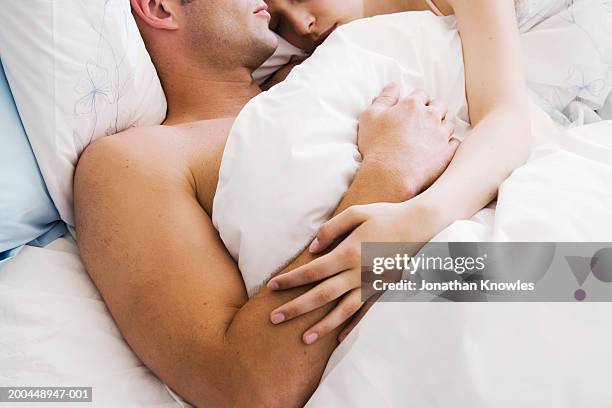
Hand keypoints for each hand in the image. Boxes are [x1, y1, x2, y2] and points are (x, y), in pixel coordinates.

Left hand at [268, 201, 433, 344]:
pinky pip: (365, 313)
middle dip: (296, 308)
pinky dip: (352, 328)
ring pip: (343, 311)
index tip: (272, 287)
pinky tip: (339, 339)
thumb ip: (332, 229)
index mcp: (349, 252)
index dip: (291, 280)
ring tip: (304, 339)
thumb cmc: (386, 215)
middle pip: (322, 295)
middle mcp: (358, 272)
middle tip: (275, 318)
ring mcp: (372, 285)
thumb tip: (312, 248)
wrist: (421, 226)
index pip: (312, 271)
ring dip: (322, 326)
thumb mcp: (357, 213)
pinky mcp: (383, 290)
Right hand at [357, 83, 458, 195]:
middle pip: (439, 105)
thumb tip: (393, 85)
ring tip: (433, 134)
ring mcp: (441, 135)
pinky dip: (450, 143)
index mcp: (412, 105)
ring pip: (449, 123)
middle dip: (433, 109)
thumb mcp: (370, 117)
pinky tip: (441, 148)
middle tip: (424, 119)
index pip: (420, 94)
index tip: (411, 109)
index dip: (416, 100)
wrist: (389, 174)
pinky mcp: (447, 153)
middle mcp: (430, 116)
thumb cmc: (377, 146)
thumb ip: (383, 98)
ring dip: (442, 126)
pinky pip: (455, 143)